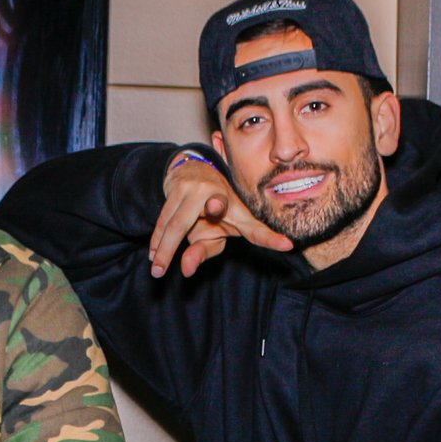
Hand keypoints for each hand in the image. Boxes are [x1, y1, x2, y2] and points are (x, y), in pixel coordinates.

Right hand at [150, 154, 291, 277]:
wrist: (193, 170)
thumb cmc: (213, 209)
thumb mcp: (216, 233)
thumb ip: (204, 252)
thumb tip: (185, 269)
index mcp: (238, 210)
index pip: (255, 228)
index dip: (270, 238)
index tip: (287, 245)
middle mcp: (218, 197)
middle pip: (199, 231)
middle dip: (182, 248)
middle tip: (169, 271)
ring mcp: (195, 189)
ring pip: (174, 224)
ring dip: (163, 248)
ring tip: (156, 270)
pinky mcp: (177, 186)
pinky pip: (164, 218)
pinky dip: (157, 238)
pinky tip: (153, 254)